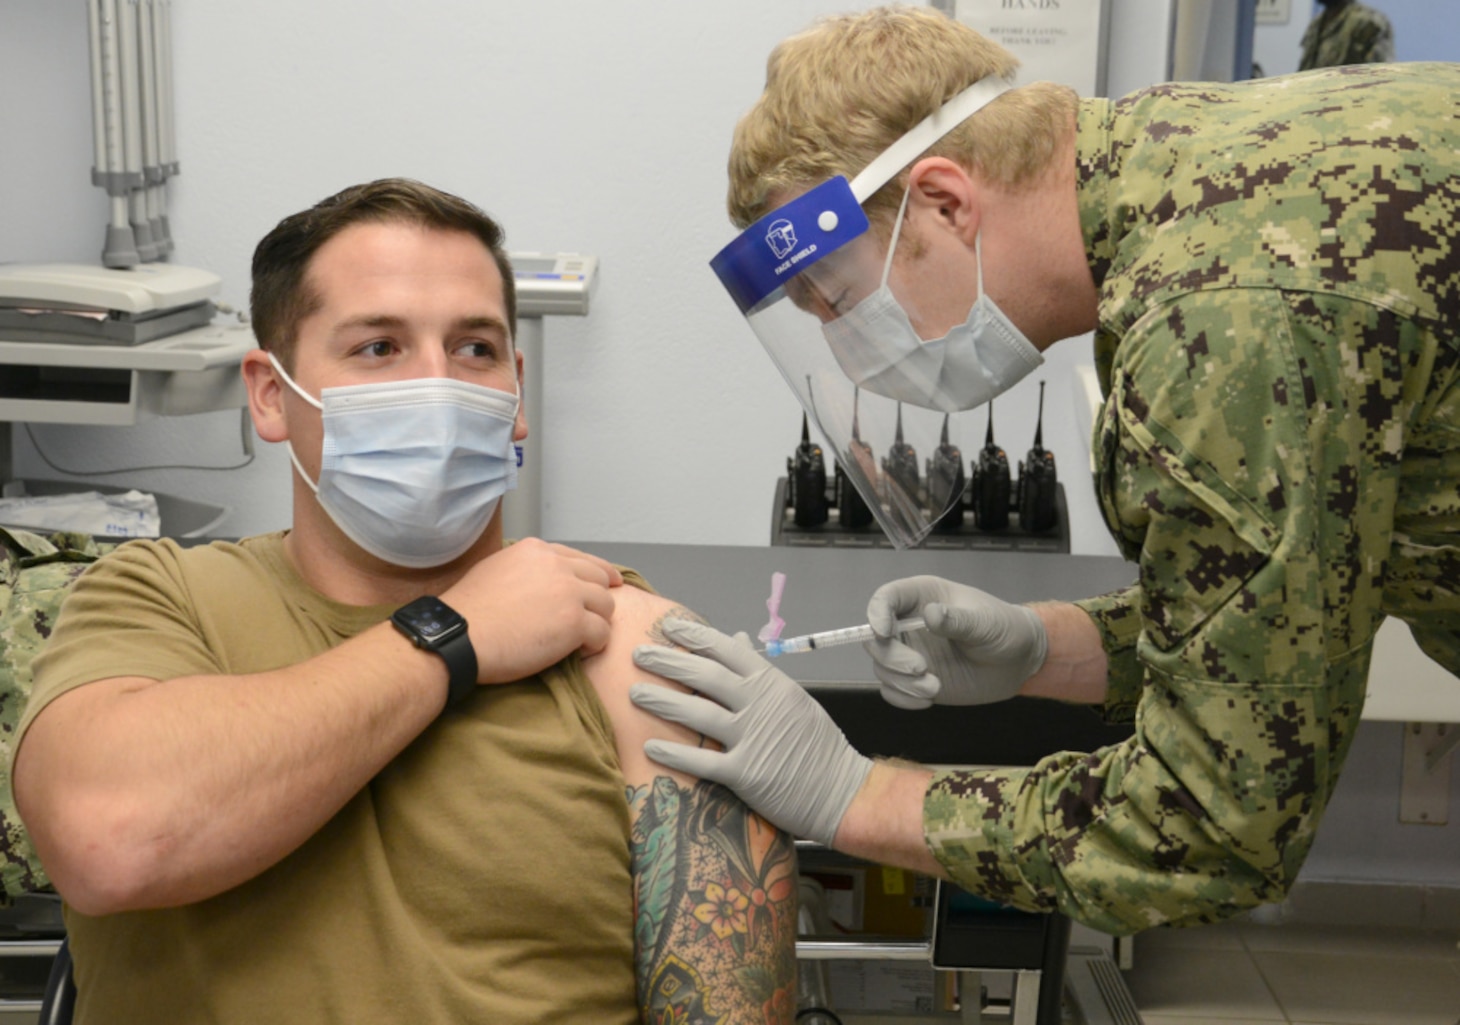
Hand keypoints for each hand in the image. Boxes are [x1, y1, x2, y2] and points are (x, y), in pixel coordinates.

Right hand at [442, 538, 621, 683]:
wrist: (458, 635)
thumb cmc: (468, 611)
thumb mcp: (496, 569)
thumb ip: (525, 570)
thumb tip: (539, 583)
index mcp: (536, 550)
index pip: (580, 558)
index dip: (597, 573)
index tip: (608, 583)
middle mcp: (556, 566)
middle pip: (598, 579)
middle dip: (598, 599)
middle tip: (592, 618)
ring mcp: (568, 593)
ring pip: (606, 605)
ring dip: (597, 623)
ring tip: (579, 640)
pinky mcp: (574, 622)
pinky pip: (602, 633)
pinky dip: (595, 645)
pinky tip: (579, 652)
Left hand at [628, 619, 871, 846]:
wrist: (840, 790)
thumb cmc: (816, 744)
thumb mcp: (793, 698)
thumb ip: (761, 671)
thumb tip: (737, 639)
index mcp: (772, 683)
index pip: (727, 650)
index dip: (695, 636)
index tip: (667, 626)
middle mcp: (760, 705)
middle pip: (706, 677)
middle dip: (669, 662)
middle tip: (638, 654)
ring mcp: (753, 739)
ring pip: (699, 715)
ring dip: (663, 701)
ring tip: (634, 693)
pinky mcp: (747, 774)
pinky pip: (704, 762)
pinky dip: (676, 755)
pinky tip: (650, 747)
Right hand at [865, 575, 1046, 709]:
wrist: (1017, 662)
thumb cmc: (1004, 629)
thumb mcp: (986, 623)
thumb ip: (958, 620)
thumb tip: (931, 614)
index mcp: (922, 597)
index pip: (885, 599)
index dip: (877, 614)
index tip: (885, 632)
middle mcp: (908, 624)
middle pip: (875, 638)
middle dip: (891, 657)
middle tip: (920, 668)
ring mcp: (910, 653)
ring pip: (882, 667)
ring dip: (902, 682)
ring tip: (934, 688)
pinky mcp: (914, 680)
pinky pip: (892, 691)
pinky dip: (903, 698)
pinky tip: (928, 699)